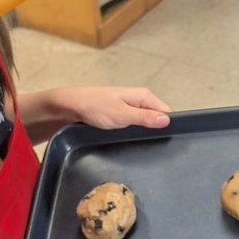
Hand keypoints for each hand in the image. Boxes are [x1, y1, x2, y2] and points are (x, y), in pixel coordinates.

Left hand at [53, 86, 172, 129]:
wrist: (71, 106)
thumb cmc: (94, 106)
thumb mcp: (123, 115)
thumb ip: (145, 118)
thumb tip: (167, 120)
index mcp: (143, 95)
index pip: (167, 111)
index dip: (168, 125)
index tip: (164, 138)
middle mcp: (139, 99)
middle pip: (157, 117)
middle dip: (155, 130)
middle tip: (148, 142)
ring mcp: (130, 107)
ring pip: (146, 122)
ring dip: (143, 131)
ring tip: (136, 140)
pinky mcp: (121, 114)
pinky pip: (135, 124)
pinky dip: (133, 131)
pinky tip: (127, 137)